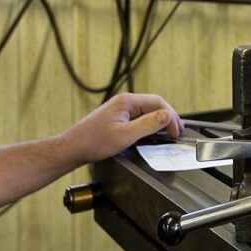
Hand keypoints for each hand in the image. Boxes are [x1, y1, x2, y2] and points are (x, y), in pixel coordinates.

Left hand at [62, 92, 182, 162]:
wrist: (73, 148)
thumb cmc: (93, 142)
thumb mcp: (125, 135)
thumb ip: (148, 124)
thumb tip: (166, 115)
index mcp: (127, 101)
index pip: (158, 102)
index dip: (171, 116)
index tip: (176, 131)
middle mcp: (125, 102)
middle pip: (154, 105)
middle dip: (168, 118)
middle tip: (177, 133)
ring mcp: (121, 109)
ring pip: (147, 111)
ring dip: (160, 122)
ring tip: (169, 133)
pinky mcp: (118, 118)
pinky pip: (139, 117)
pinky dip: (150, 125)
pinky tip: (153, 134)